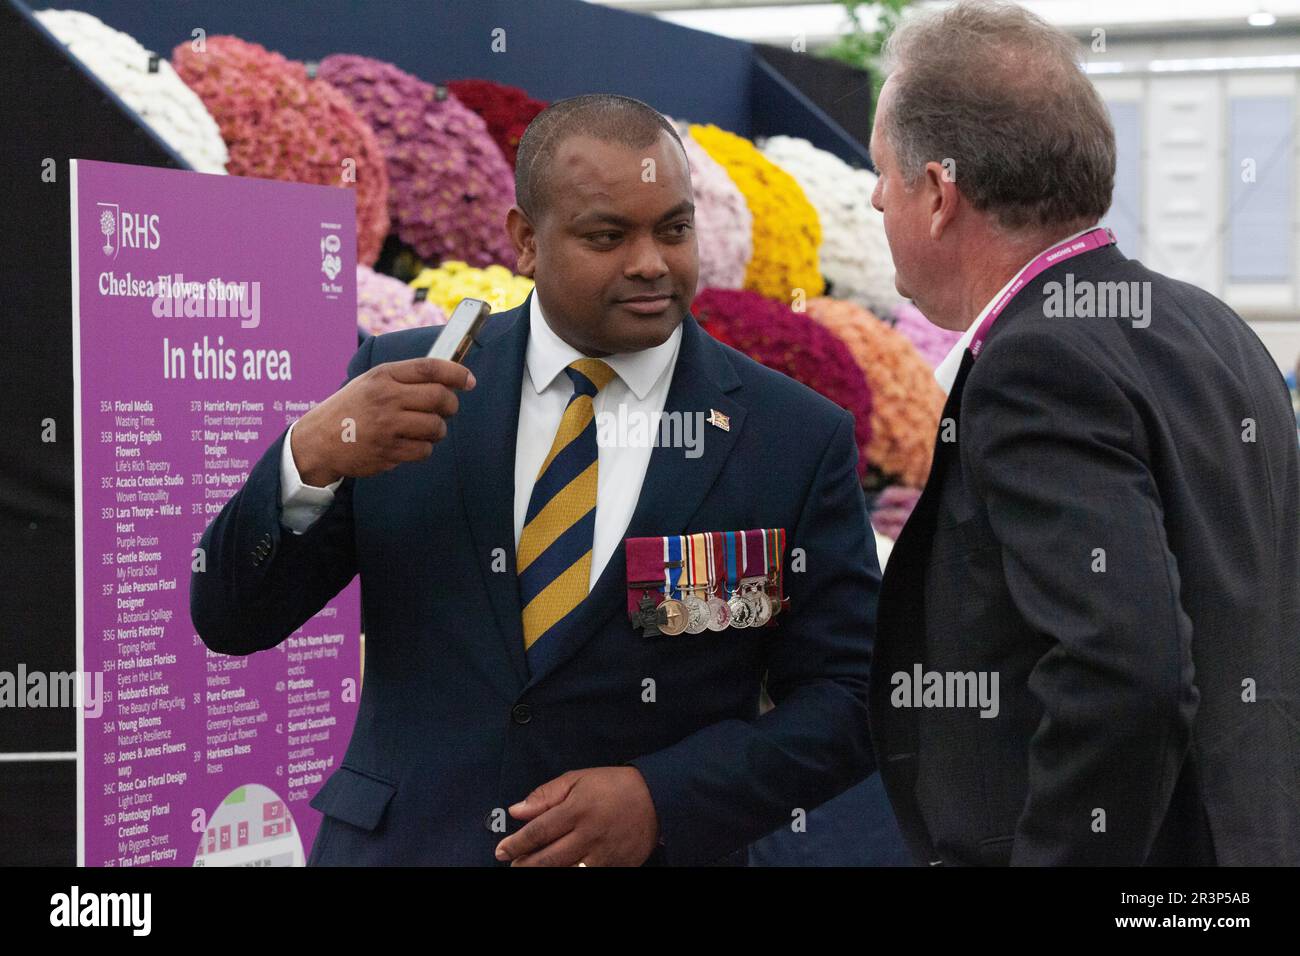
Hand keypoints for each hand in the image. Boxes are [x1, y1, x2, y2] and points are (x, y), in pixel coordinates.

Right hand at [291, 357, 474, 484]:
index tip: (469, 380)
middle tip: (447, 409)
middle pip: (439, 397)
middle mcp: (386, 398)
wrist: (318, 441)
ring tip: (425, 429)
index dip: (455, 373)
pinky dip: (423, 448)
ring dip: (438, 429)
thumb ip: (404, 379)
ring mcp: (387, 426)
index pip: (429, 368)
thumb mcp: (371, 382)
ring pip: (436, 426)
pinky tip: (410, 444)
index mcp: (383, 376)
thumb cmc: (350, 409)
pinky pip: (424, 450)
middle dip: (451, 405)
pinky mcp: (388, 451)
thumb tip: (447, 379)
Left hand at [495, 767, 659, 866]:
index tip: (502, 850)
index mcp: (578, 808)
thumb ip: (546, 795)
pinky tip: (562, 868)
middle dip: (526, 864)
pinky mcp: (617, 865)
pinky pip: (589, 874)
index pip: (539, 831)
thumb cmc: (613, 785)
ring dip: (545, 872)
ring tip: (532, 869)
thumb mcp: (578, 779)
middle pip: (549, 858)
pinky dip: (572, 872)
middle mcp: (589, 833)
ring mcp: (604, 853)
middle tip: (512, 865)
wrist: (657, 798)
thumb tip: (517, 810)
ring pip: (567, 871)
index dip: (517, 844)